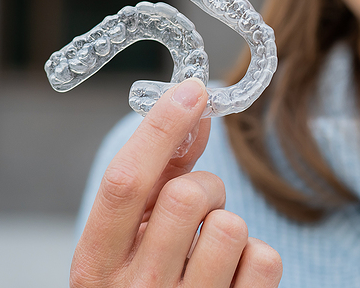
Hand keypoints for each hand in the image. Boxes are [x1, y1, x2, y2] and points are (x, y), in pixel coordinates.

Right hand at [71, 78, 282, 286]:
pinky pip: (265, 258)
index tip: (191, 91)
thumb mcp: (130, 240)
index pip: (124, 183)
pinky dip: (256, 258)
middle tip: (201, 209)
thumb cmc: (144, 287)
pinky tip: (232, 276)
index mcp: (94, 265)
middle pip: (187, 196)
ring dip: (229, 227)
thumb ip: (157, 175)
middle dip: (206, 188)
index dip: (159, 129)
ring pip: (232, 226)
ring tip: (210, 252)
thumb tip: (192, 105)